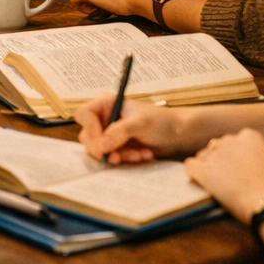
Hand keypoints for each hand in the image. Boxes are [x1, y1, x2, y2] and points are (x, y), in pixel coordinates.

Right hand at [74, 96, 194, 163]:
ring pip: (99, 150)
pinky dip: (125, 159)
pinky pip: (111, 157)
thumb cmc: (162, 121)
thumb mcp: (140, 124)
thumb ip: (119, 132)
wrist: (180, 135)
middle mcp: (105, 118)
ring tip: (138, 155)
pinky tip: (142, 155)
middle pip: (88, 136)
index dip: (90, 129)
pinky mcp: (118, 147)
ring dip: (118, 155)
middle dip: (105, 148)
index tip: (103, 143)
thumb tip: (101, 145)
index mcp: (106, 104)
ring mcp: (110, 134)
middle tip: (118, 156)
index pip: (84, 115)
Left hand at [183, 129, 263, 222]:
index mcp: (248, 137)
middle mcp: (230, 141)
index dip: (235, 153)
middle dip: (219, 159)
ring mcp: (215, 154)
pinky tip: (197, 182)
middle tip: (225, 176)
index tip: (237, 165)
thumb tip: (261, 151)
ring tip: (213, 183)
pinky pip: (190, 165)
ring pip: (203, 155)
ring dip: (206, 166)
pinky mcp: (202, 169)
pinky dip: (193, 174)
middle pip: (217, 146)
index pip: (235, 140)